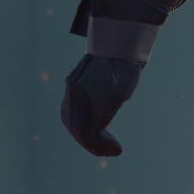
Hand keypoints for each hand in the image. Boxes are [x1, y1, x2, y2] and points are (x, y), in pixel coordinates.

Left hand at [61, 0, 162, 156]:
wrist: (124, 41)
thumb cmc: (121, 53)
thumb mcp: (107, 70)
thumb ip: (101, 86)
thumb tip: (110, 90)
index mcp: (74, 84)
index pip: (69, 115)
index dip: (81, 131)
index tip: (100, 137)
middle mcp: (74, 92)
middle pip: (74, 127)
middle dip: (89, 143)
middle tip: (107, 150)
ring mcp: (83, 99)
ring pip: (82, 134)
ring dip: (97, 147)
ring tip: (113, 151)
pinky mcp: (95, 104)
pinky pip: (92, 134)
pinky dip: (102, 146)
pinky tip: (116, 149)